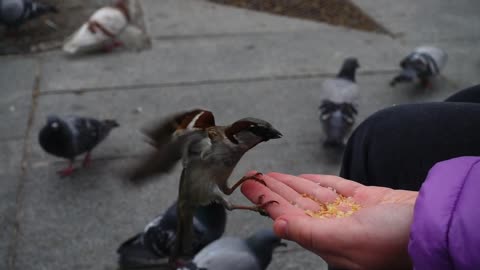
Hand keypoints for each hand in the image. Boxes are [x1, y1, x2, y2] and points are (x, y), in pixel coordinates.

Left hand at [241, 172, 417, 269]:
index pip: (287, 216)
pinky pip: (333, 187)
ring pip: (311, 194)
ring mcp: (349, 211)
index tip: (248, 187)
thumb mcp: (347, 239)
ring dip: (290, 183)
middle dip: (273, 189)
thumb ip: (309, 233)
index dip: (267, 201)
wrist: (432, 224)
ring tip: (269, 174)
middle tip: (252, 176)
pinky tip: (301, 178)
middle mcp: (334, 226)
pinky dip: (316, 181)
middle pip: (295, 204)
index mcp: (327, 240)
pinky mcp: (364, 198)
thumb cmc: (394, 239)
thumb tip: (276, 225)